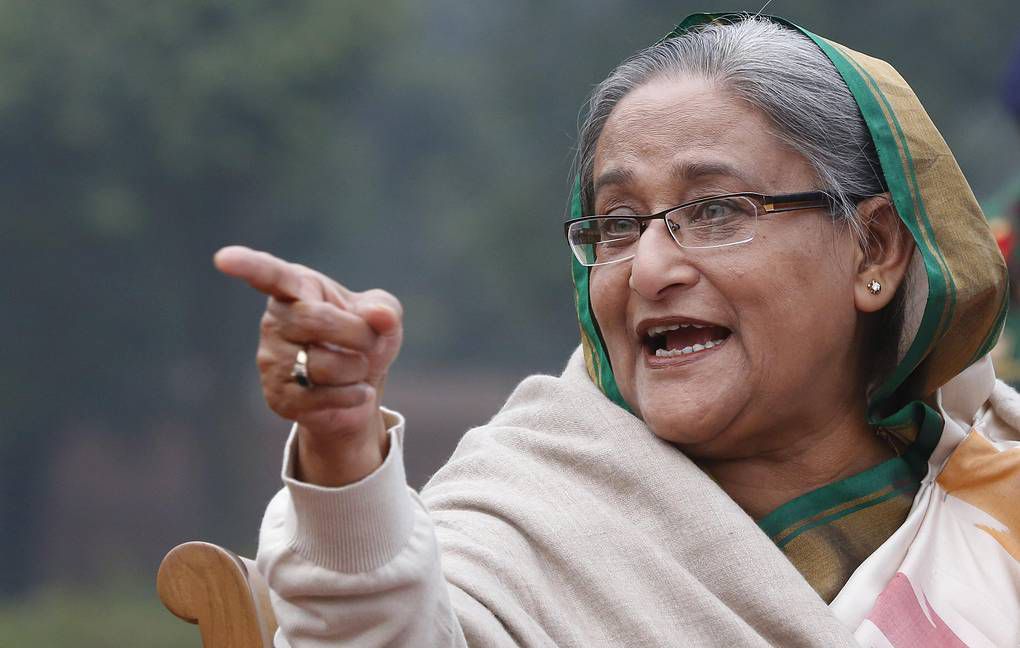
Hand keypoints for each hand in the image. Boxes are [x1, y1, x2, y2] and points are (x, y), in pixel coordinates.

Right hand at [213, 245, 402, 484]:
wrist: (360, 390)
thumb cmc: (364, 340)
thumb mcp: (384, 317)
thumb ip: (385, 309)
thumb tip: (380, 316)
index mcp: (297, 288)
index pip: (270, 275)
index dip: (249, 266)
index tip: (224, 258)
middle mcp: (276, 320)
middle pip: (315, 320)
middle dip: (358, 334)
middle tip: (369, 342)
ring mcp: (272, 360)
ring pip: (323, 364)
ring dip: (356, 369)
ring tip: (354, 369)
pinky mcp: (278, 396)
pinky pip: (322, 397)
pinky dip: (353, 396)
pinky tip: (356, 392)